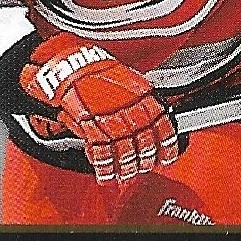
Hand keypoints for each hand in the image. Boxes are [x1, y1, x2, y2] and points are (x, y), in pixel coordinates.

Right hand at [20, 34, 178, 182]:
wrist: (72, 66)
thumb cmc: (97, 71)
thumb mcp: (127, 79)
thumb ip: (141, 101)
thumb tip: (153, 122)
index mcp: (142, 94)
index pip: (162, 124)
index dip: (166, 144)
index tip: (167, 157)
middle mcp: (128, 106)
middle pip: (144, 141)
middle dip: (145, 158)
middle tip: (144, 167)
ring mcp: (110, 116)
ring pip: (125, 149)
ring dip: (126, 166)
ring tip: (125, 175)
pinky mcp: (90, 124)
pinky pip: (101, 150)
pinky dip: (104, 166)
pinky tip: (105, 174)